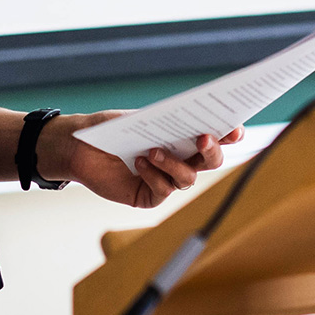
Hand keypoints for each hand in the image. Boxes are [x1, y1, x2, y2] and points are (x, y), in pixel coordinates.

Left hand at [37, 111, 243, 208]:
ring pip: (188, 178)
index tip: (235, 128)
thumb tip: (191, 119)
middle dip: (211, 150)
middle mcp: (180, 159)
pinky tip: (139, 163)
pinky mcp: (150, 196)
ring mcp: (167, 179)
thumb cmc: (110, 128)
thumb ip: (163, 122)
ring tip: (153, 151)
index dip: (229, 133)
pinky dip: (154, 175)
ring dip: (174, 164)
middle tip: (204, 137)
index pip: (215, 136)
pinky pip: (164, 190)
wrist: (79, 146)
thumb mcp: (137, 119)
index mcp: (182, 137)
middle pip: (211, 160)